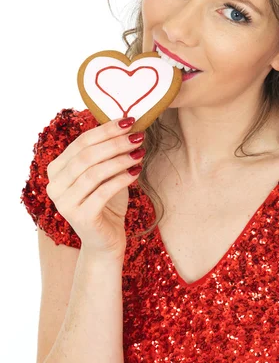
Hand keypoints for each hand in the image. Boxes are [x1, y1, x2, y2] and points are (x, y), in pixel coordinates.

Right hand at [45, 117, 144, 260]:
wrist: (105, 241)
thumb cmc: (106, 202)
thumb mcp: (105, 173)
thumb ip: (107, 152)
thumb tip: (128, 123)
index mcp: (56, 170)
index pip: (81, 142)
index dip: (106, 130)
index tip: (129, 121)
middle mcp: (54, 185)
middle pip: (86, 156)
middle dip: (115, 143)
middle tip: (138, 136)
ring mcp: (64, 203)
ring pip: (94, 173)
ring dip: (120, 160)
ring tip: (140, 153)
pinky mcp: (80, 217)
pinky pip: (102, 192)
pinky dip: (121, 179)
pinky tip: (136, 172)